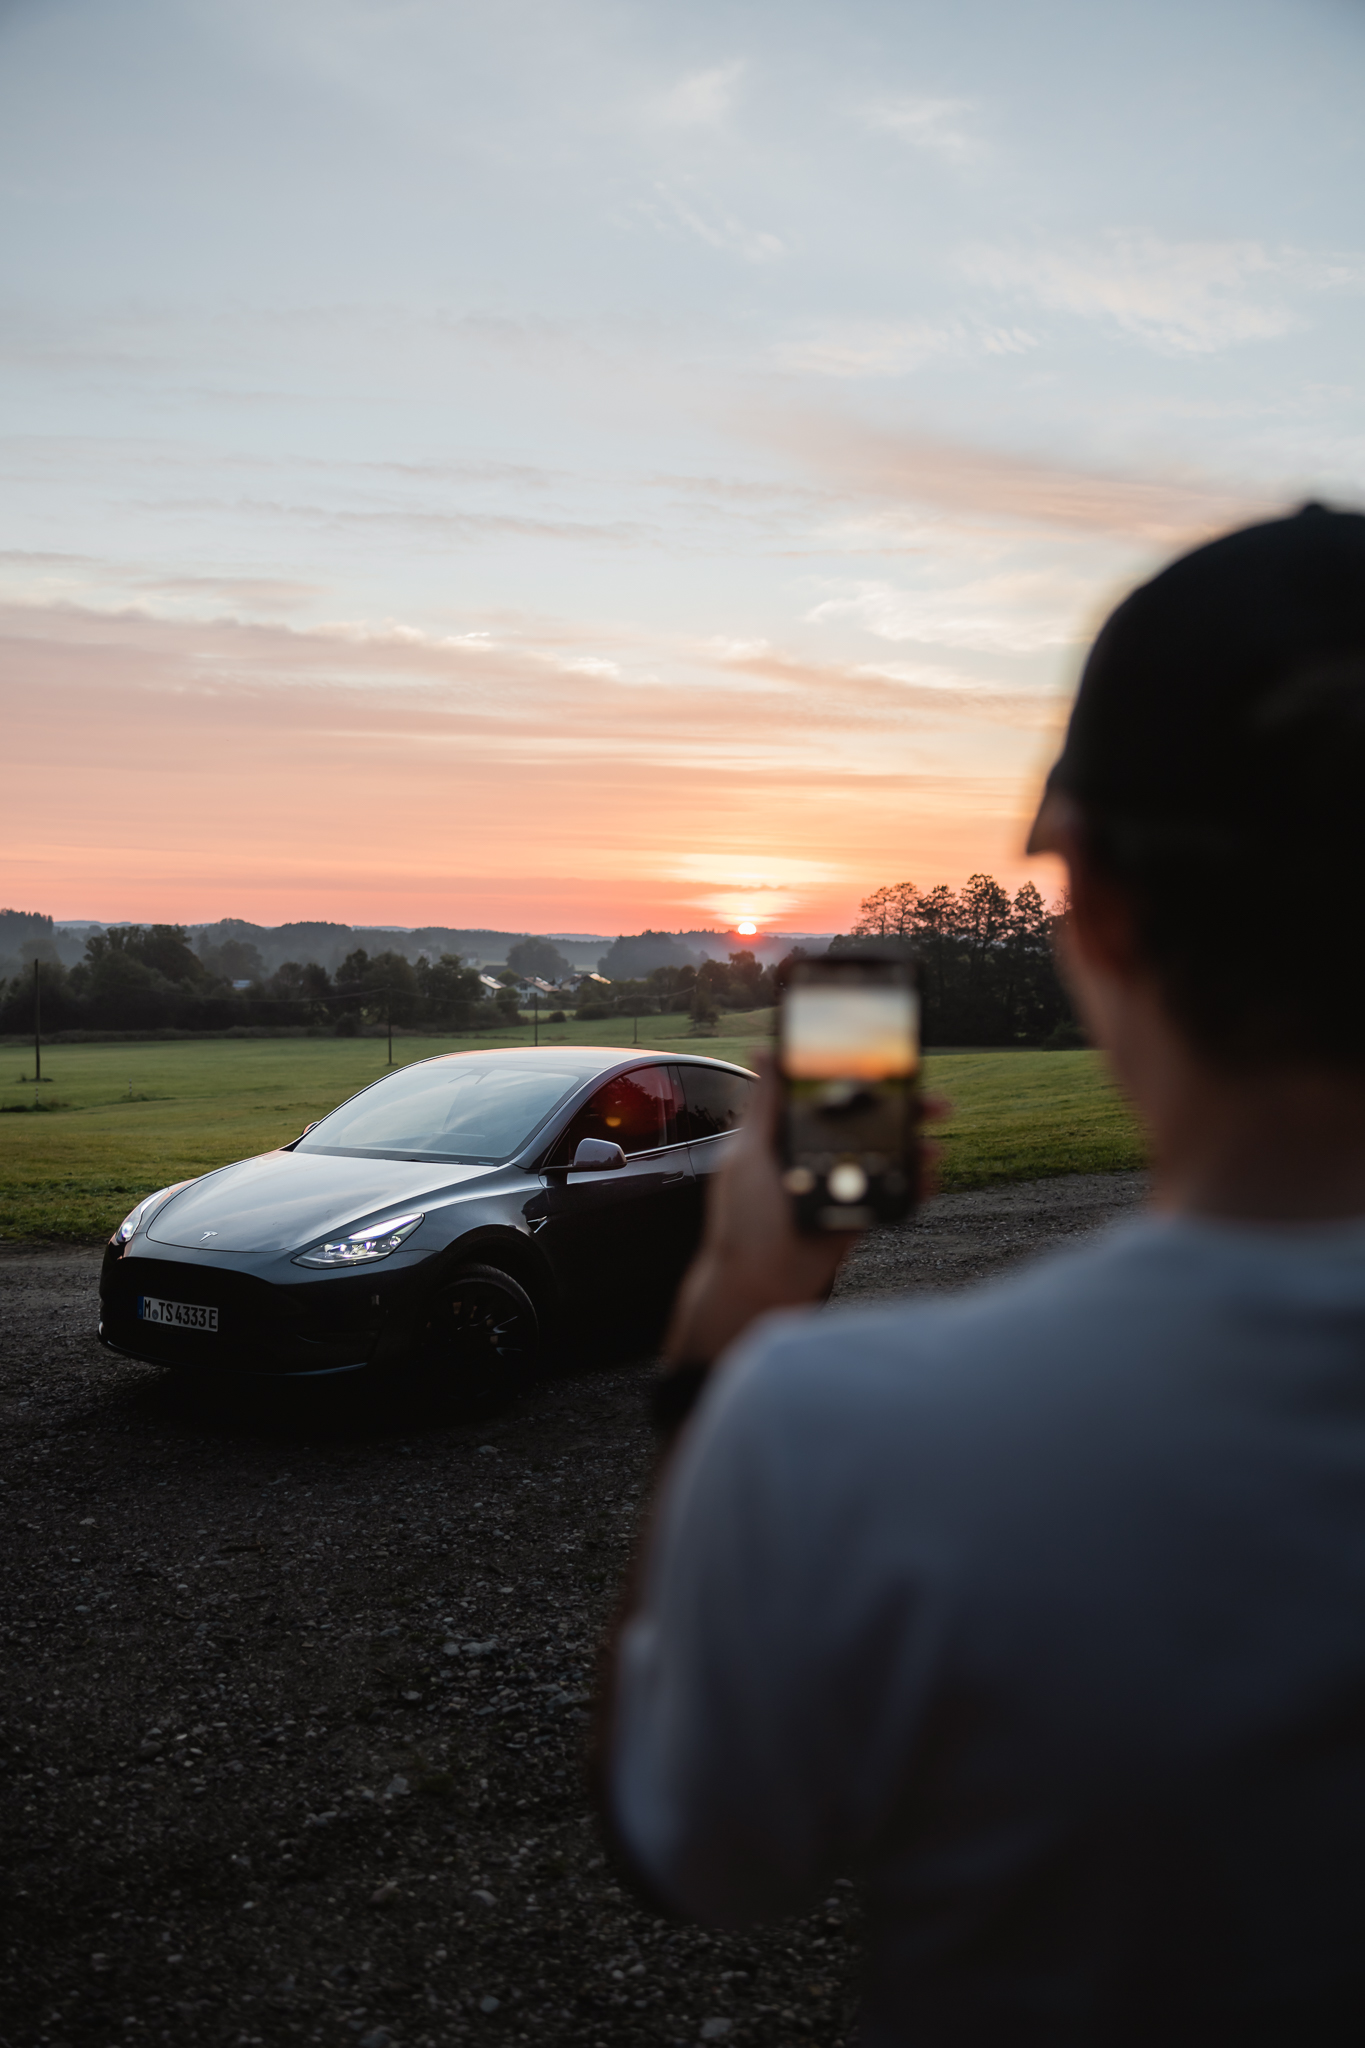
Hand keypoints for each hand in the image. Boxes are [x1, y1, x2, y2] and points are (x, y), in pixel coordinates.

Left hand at [662, 1058, 947, 1372]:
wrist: (759, 1283)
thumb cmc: (743, 1221)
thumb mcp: (749, 1153)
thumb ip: (764, 1106)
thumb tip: (763, 1050)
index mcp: (794, 1134)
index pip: (833, 1097)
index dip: (864, 1080)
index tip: (891, 1064)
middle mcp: (822, 1154)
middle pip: (872, 1124)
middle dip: (905, 1112)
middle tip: (932, 1104)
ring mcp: (844, 1184)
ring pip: (889, 1157)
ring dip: (917, 1148)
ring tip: (933, 1147)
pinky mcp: (859, 1213)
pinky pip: (895, 1193)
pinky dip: (916, 1184)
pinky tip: (929, 1177)